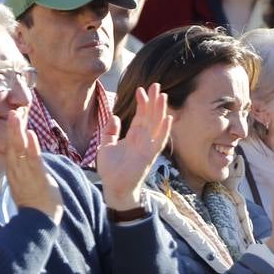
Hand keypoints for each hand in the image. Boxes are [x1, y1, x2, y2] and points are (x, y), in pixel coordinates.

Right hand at [6, 109, 62, 220]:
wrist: (39, 222)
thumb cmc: (35, 203)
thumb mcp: (26, 184)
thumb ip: (25, 171)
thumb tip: (27, 160)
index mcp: (14, 173)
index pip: (11, 151)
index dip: (11, 135)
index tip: (13, 120)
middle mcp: (16, 172)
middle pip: (12, 147)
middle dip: (11, 130)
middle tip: (11, 113)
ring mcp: (26, 174)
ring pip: (19, 150)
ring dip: (17, 133)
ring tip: (16, 116)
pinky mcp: (37, 178)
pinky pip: (33, 159)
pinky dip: (31, 146)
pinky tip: (30, 134)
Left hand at [97, 84, 172, 210]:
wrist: (114, 187)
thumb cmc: (111, 170)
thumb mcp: (106, 146)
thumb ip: (110, 132)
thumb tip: (114, 116)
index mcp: (133, 137)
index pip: (140, 116)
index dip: (141, 103)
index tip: (141, 89)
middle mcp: (142, 140)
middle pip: (150, 117)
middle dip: (153, 101)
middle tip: (156, 85)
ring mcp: (147, 147)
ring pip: (156, 125)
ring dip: (160, 111)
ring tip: (162, 96)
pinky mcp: (149, 156)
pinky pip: (159, 141)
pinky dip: (164, 130)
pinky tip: (168, 118)